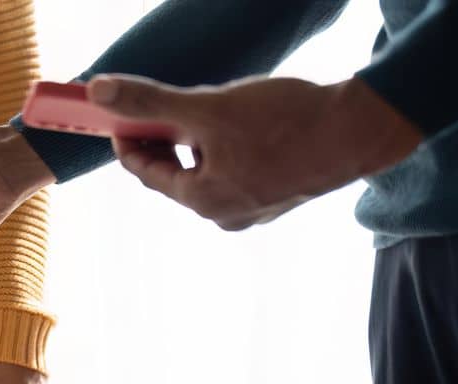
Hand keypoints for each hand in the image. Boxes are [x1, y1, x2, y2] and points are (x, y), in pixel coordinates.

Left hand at [90, 74, 421, 230]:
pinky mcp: (279, 195)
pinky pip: (237, 172)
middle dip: (163, 141)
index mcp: (201, 201)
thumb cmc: (284, 122)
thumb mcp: (207, 109)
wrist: (359, 131)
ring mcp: (254, 209)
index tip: (118, 114)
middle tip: (157, 107)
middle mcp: (224, 215)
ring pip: (208, 173)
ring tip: (201, 112)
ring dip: (196, 144)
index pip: (146, 172)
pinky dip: (225, 150)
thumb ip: (150, 102)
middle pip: (177, 175)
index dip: (128, 140)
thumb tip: (98, 93)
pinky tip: (238, 125)